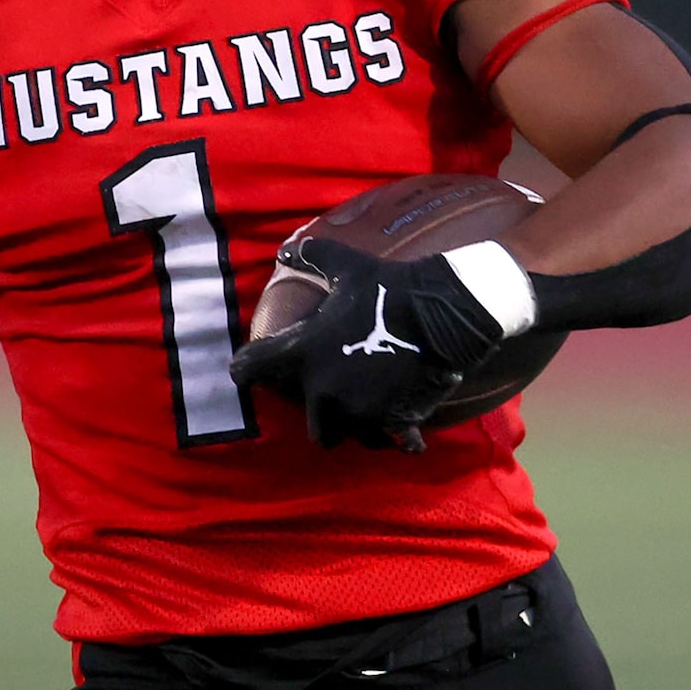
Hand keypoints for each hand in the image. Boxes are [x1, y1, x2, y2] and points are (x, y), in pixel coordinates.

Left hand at [229, 237, 503, 451]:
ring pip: (349, 434)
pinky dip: (397, 435)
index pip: (249, 371)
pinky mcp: (394, 423)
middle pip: (312, 422)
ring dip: (355, 424)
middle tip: (333, 394)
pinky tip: (405, 430)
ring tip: (368, 407)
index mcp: (303, 355)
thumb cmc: (389, 288)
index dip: (247, 369)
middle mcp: (324, 392)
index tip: (251, 369)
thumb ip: (311, 256)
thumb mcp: (346, 266)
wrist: (443, 313)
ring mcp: (359, 413)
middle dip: (321, 412)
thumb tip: (285, 249)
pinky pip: (391, 441)